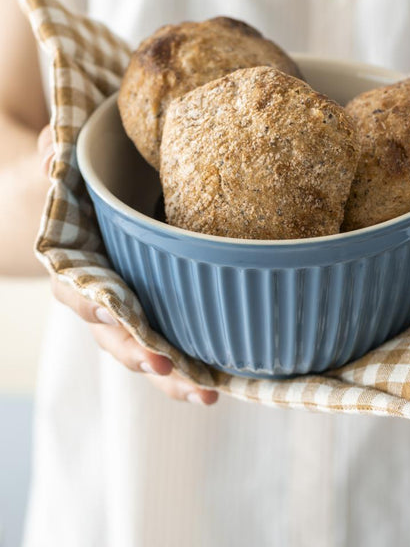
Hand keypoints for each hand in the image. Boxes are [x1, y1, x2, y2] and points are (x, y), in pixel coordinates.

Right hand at [38, 125, 217, 404]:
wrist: (107, 188)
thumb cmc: (84, 177)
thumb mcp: (66, 161)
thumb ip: (54, 157)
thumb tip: (48, 159)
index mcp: (74, 261)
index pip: (74, 289)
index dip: (90, 303)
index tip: (113, 312)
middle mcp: (101, 295)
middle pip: (112, 335)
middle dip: (135, 352)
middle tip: (163, 365)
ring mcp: (132, 310)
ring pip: (145, 351)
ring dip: (171, 376)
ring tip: (205, 392)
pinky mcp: (162, 313)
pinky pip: (175, 345)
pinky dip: (194, 368)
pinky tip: (222, 383)